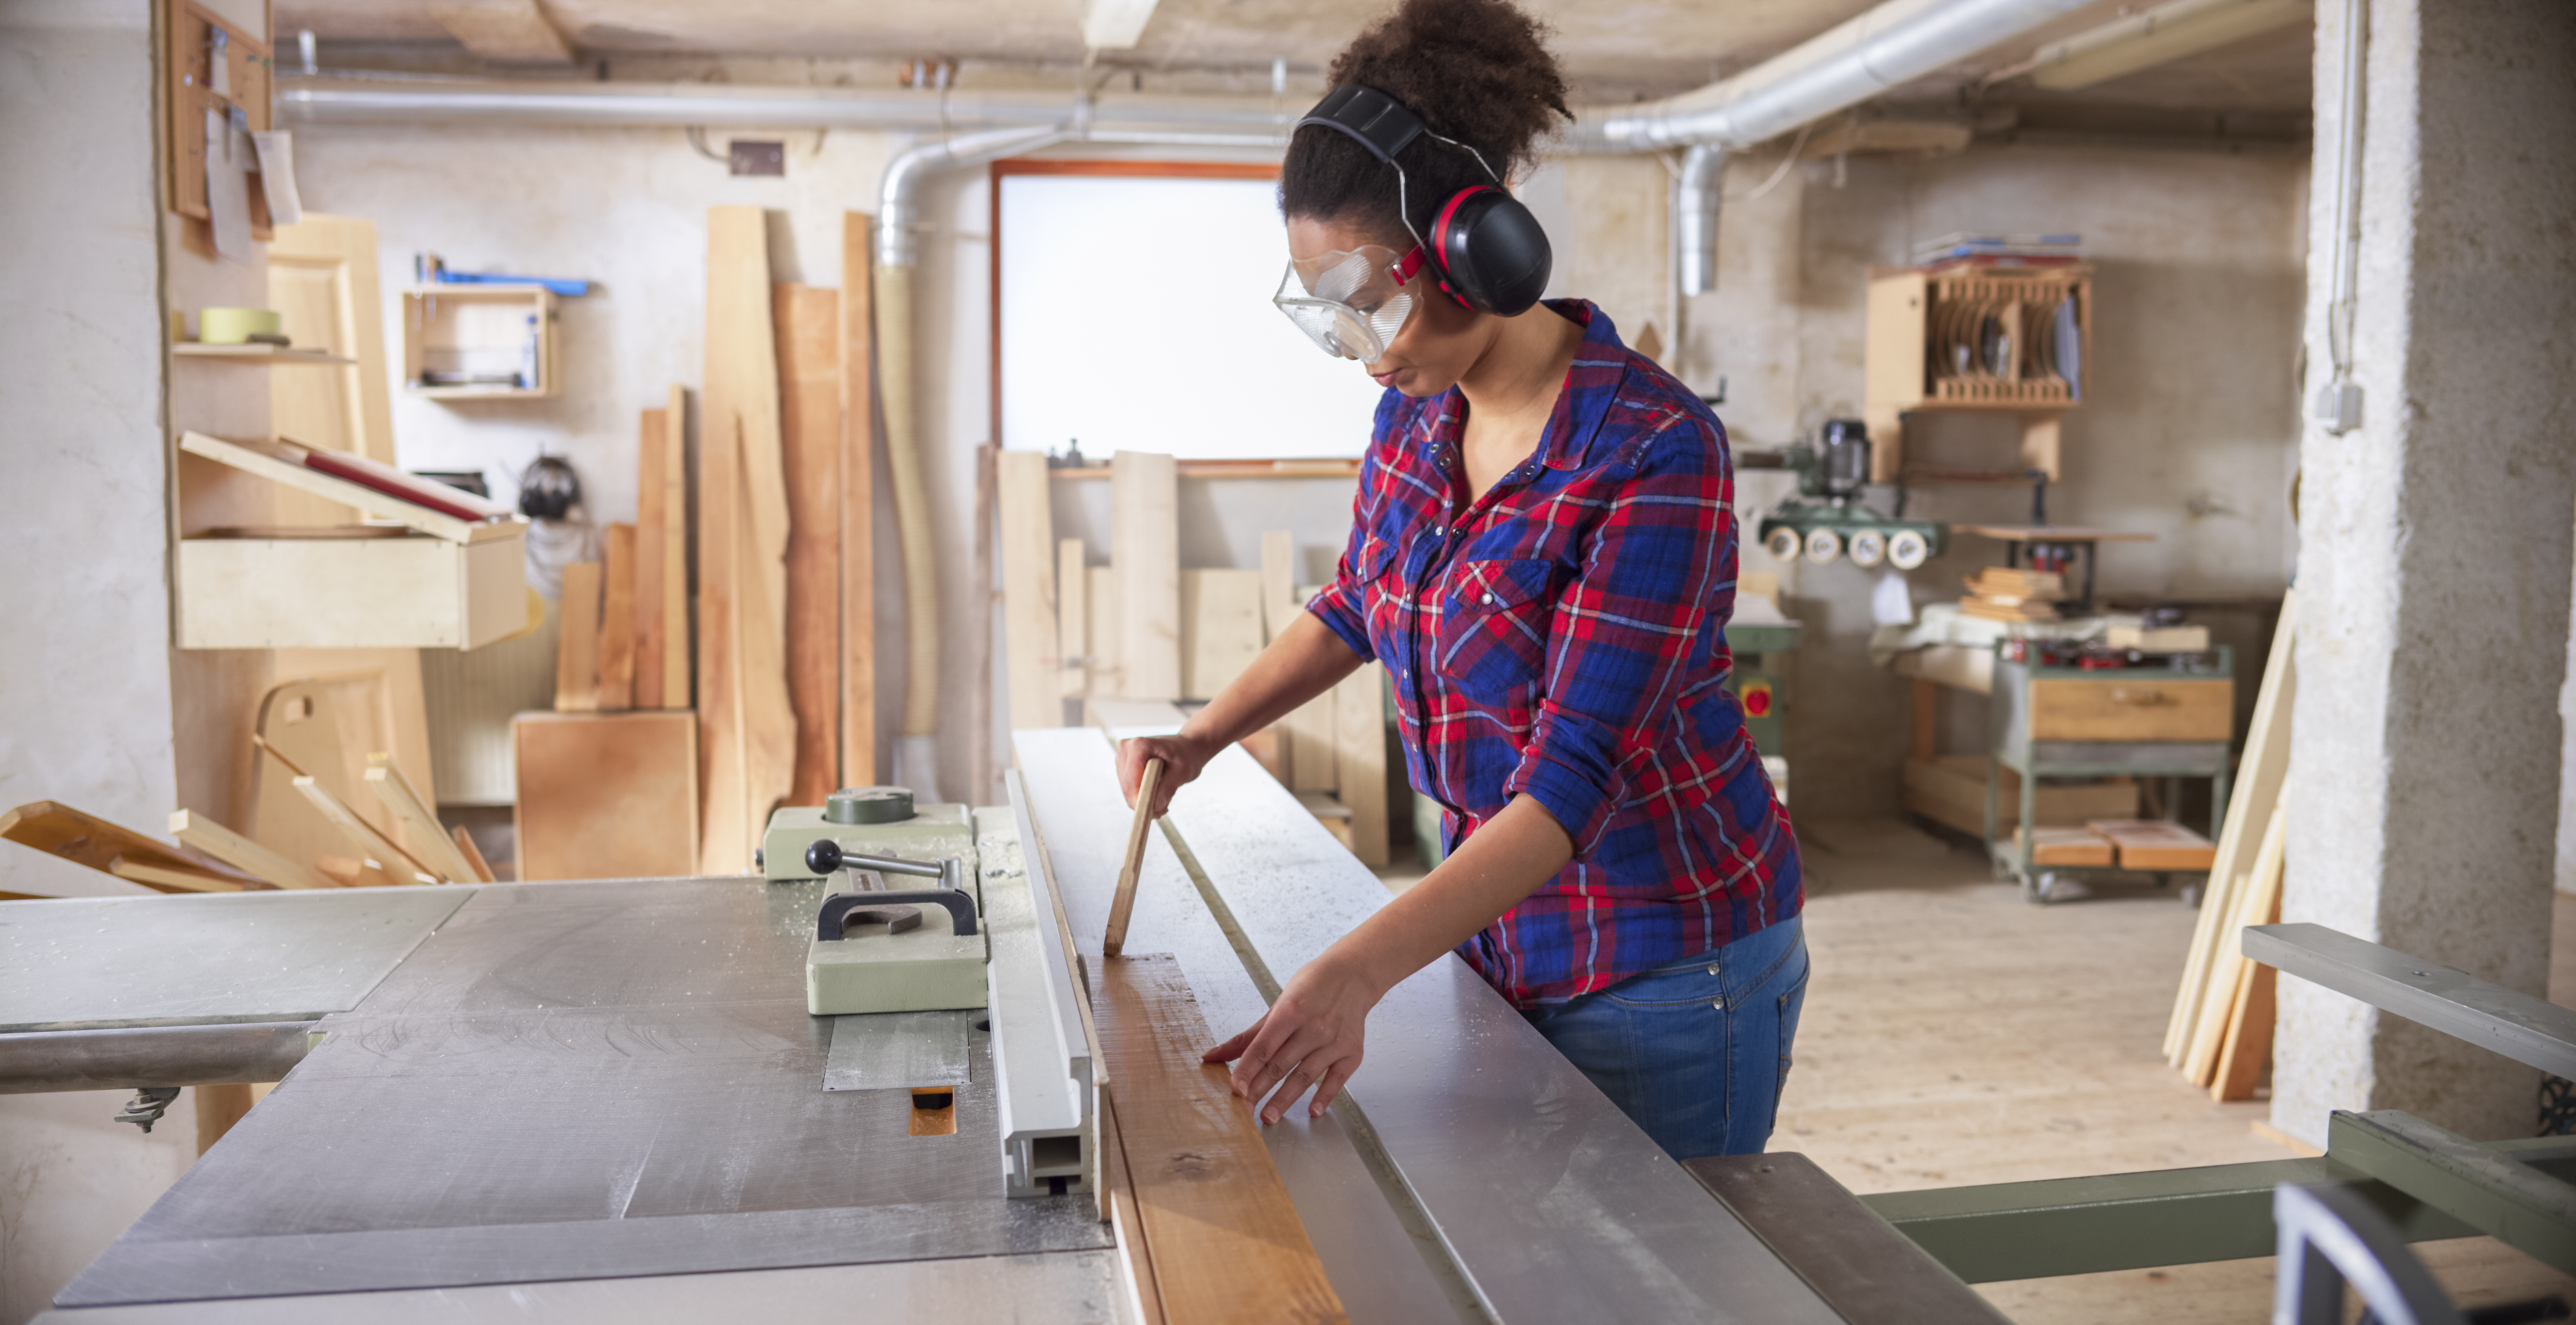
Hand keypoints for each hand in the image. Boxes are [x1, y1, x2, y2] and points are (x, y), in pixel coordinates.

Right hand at [1117, 733, 1214, 818]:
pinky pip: (1129, 788)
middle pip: (1127, 787)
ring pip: (1127, 790)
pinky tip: (1157, 793)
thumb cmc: (1186, 755)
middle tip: (1163, 811)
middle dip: (1143, 802)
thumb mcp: (1183, 772)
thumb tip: (1155, 807)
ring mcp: (1122, 757)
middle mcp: (1126, 749)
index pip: (1131, 780)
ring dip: (1144, 800)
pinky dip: (1142, 795)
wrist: (1186, 747)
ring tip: (1163, 799)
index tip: (1154, 815)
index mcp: (1139, 746)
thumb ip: (1168, 788)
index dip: (1140, 800)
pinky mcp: (1123, 766)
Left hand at [1202, 951, 1383, 1123]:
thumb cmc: (1312, 987)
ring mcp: (1334, 1041)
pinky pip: (1336, 1080)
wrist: (1353, 975)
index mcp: (1290, 1011)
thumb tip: (1211, 1056)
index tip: (1235, 1090)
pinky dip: (1325, 1096)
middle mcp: (1313, 1027)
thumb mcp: (1278, 1005)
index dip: (1247, 1070)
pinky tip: (1313, 1110)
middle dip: (1259, 1091)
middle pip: (1280, 1065)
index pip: (1262, 1048)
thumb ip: (1247, 1036)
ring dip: (1285, 1099)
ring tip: (1268, 1116)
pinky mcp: (1352, 1053)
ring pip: (1305, 1077)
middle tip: (1244, 1112)